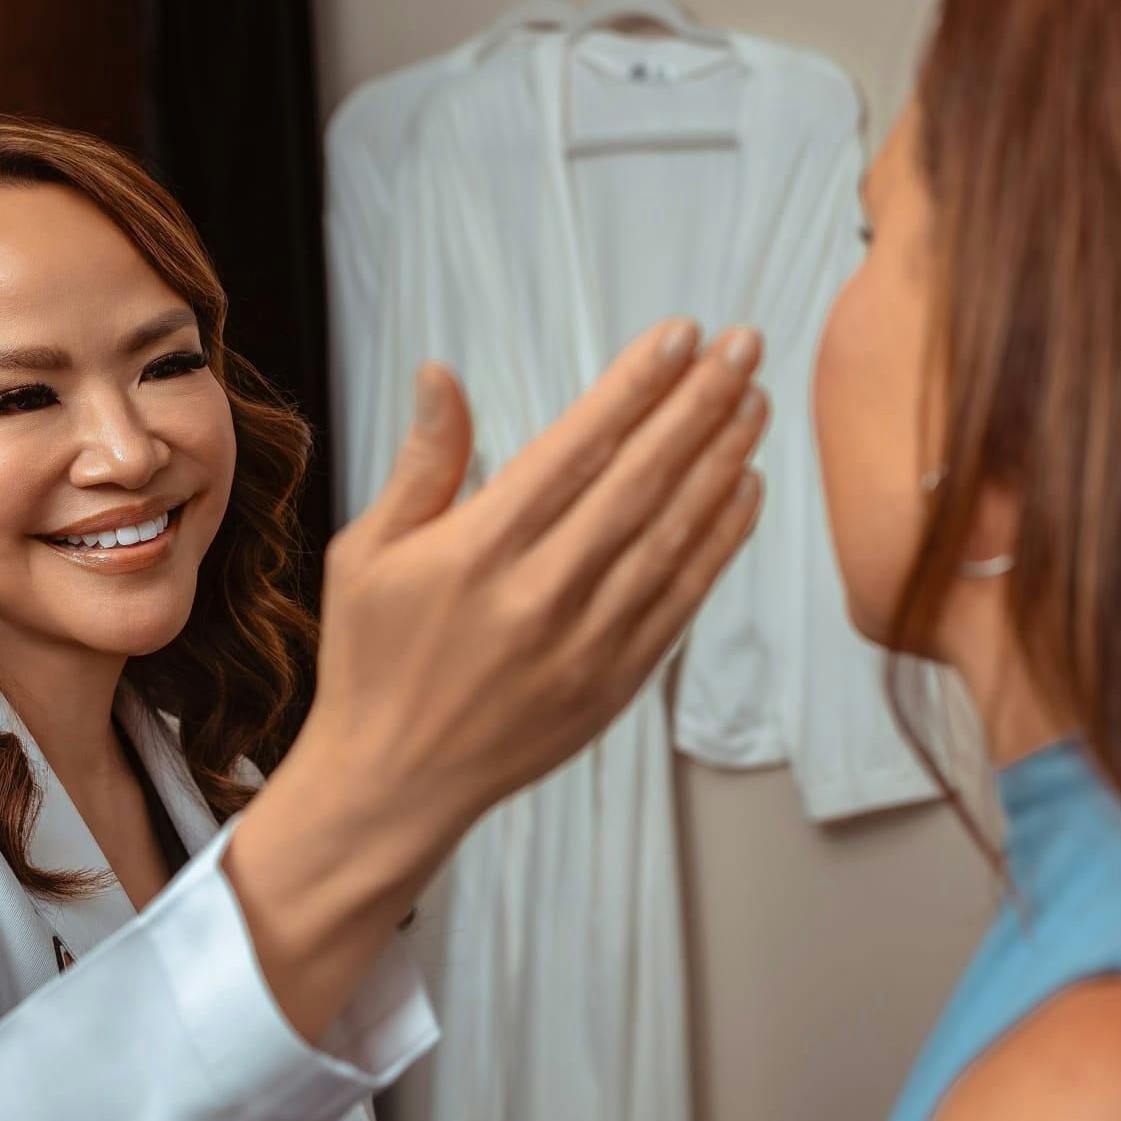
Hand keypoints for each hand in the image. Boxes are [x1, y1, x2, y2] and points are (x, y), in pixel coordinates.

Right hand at [226, 316, 766, 1043]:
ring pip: (673, 536)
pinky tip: (746, 489)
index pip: (575, 448)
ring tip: (754, 401)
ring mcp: (586, 643)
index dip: (634, 386)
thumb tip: (439, 373)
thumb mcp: (365, 553)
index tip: (680, 335)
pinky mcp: (616, 682)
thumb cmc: (371, 660)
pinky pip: (682, 599)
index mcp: (476, 551)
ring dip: (722, 462)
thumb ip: (421, 464)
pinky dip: (720, 541)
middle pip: (640, 481)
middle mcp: (540, 593)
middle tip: (743, 345)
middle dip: (698, 404)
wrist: (394, 785)